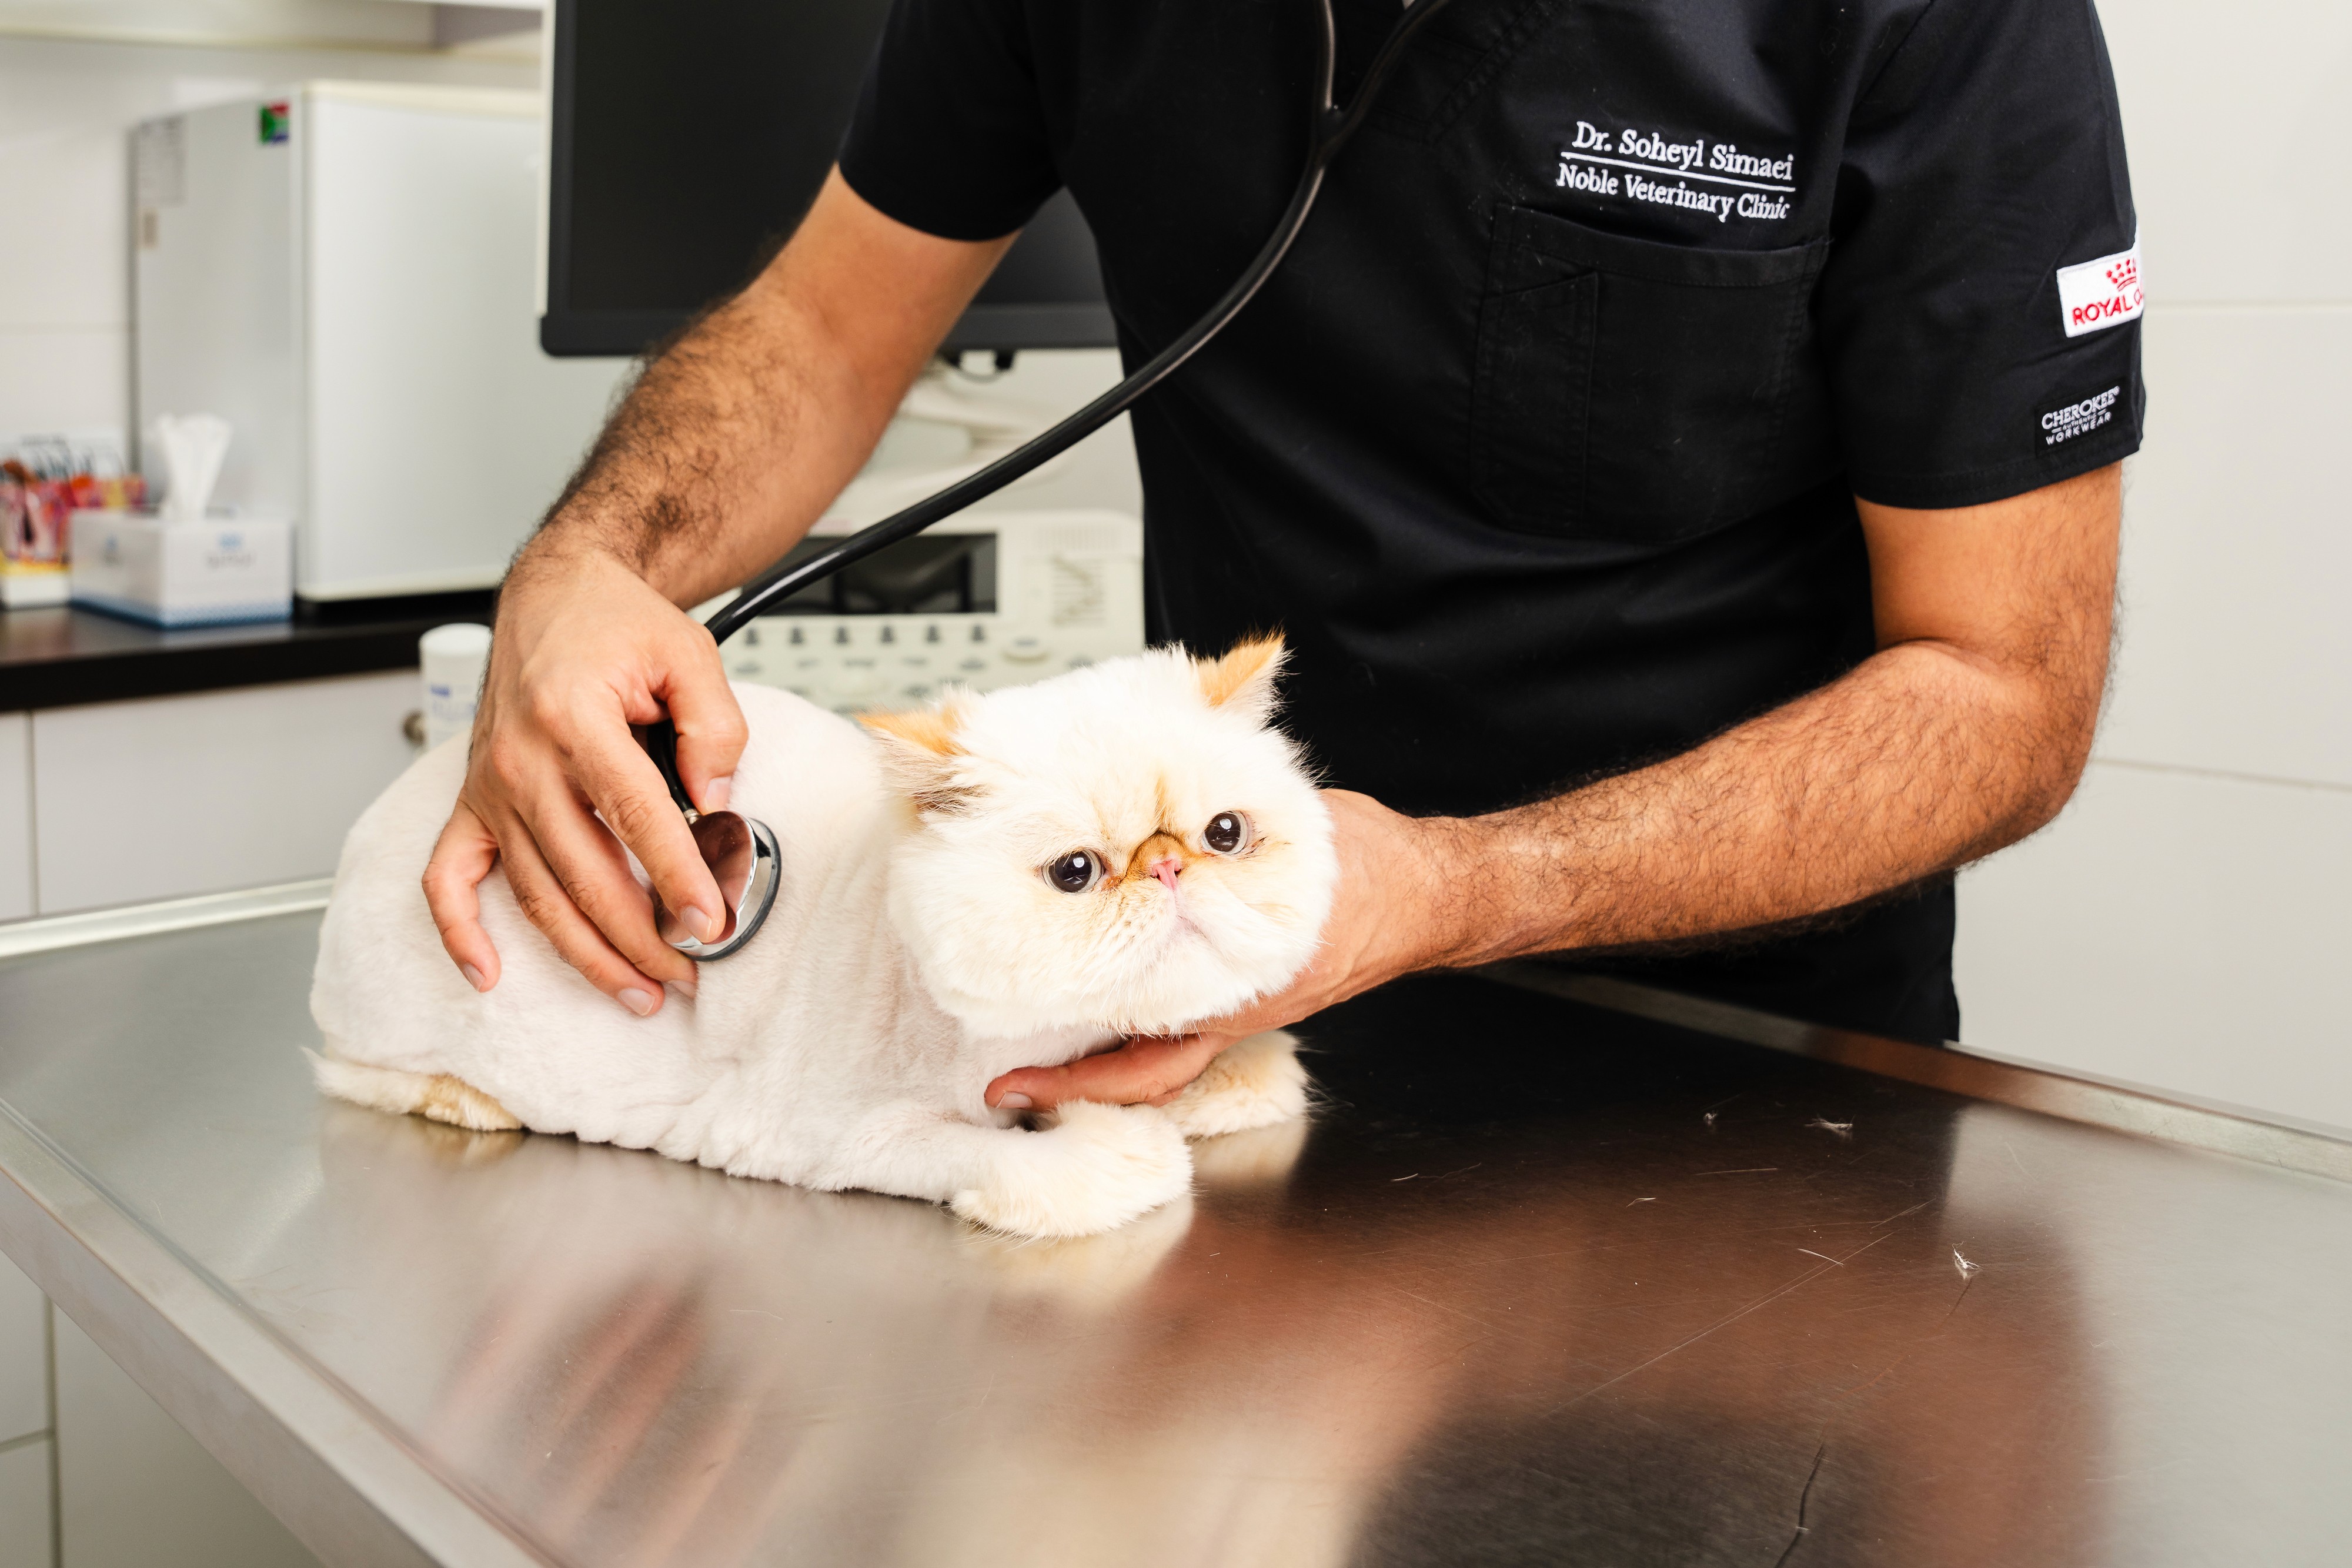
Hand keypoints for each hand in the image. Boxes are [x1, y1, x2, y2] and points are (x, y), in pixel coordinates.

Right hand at [422, 544, 747, 1014]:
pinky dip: (459, 931)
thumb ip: (714, 730)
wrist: (555, 594)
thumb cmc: (619, 622)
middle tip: (688, 973)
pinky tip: (488, 976)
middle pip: (583, 873)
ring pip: (534, 894)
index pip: (636, 818)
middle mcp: (522, 760)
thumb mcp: (690, 654)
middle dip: (639, 937)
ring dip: (585, 954)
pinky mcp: (473, 800)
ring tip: (638, 991)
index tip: (711, 923)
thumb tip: (718, 806)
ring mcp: (490, 787)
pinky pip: (447, 877)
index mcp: (574, 717)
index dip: (677, 878)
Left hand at [985, 790, 1465, 1109]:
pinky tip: (1106, 995)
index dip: (1077, 1074)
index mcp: (1239, 983)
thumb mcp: (1291, 831)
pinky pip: (1185, 1026)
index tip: (1015, 1082)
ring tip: (1042, 1052)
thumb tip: (1152, 807)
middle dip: (1074, 1080)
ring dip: (1103, 1055)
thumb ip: (1219, 825)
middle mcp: (1236, 1009)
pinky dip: (1140, 1021)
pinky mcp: (1250, 994)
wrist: (1430, 895)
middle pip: (1143, 1071)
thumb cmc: (1370, 866)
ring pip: (1161, 1054)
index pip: (1145, 1050)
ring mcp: (1244, 1008)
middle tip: (1007, 1084)